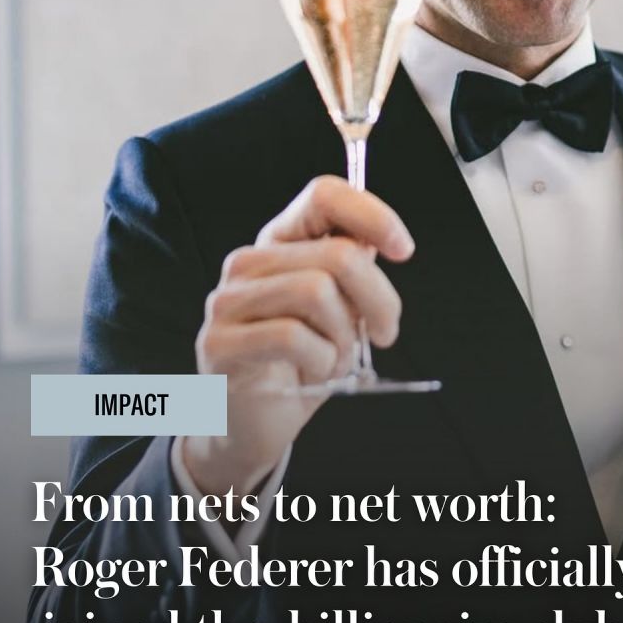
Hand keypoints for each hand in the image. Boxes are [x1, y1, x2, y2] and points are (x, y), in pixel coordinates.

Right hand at [185, 176, 414, 494]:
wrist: (254, 426)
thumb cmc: (301, 364)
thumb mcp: (340, 311)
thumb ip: (354, 273)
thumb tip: (382, 243)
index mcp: (279, 243)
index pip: (323, 196)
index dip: (372, 214)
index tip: (403, 249)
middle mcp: (248, 263)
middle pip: (337, 254)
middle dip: (379, 298)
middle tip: (385, 332)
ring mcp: (228, 301)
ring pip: (317, 292)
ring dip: (345, 336)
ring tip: (336, 357)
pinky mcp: (220, 342)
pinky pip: (292, 337)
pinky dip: (320, 360)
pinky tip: (313, 374)